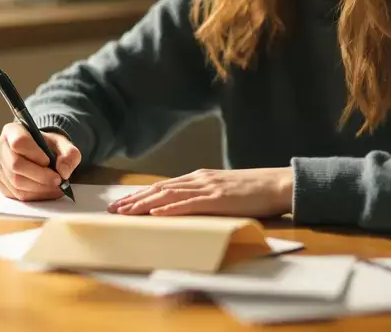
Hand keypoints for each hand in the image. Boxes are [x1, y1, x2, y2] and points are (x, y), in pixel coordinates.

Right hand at [0, 123, 80, 200]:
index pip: (19, 142)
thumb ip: (69, 154)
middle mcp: (0, 148)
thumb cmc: (48, 146)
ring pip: (16, 183)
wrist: (39, 154)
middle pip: (16, 166)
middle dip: (40, 176)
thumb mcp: (63, 144)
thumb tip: (63, 172)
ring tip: (56, 187)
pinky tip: (46, 191)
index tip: (48, 161)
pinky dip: (35, 196)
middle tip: (58, 180)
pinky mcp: (0, 184)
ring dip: (40, 188)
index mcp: (12, 131)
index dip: (35, 154)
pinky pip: (16, 194)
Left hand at [108, 168, 293, 217]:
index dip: (140, 195)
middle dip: (134, 200)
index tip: (122, 204)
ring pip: (168, 195)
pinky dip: (170, 208)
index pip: (163, 187)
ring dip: (144, 204)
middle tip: (113, 210)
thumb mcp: (224, 191)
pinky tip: (156, 212)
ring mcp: (207, 187)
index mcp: (199, 178)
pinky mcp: (217, 198)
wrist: (277, 183)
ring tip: (126, 212)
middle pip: (159, 189)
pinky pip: (188, 204)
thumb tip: (189, 208)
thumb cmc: (254, 190)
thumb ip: (206, 196)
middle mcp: (199, 179)